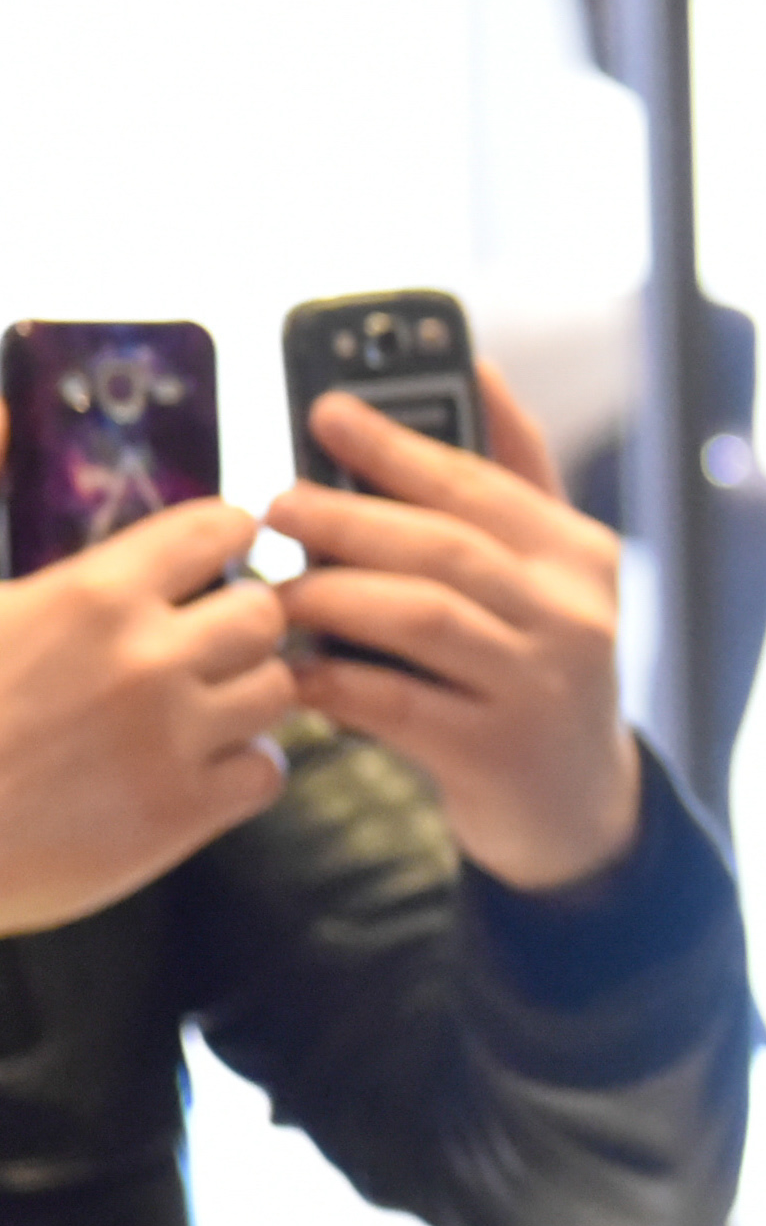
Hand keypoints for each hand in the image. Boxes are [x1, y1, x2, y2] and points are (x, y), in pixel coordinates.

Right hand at [0, 428, 295, 934]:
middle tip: (202, 645)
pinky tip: (193, 773)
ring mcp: (170, 739)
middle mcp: (147, 659)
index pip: (217, 529)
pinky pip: (268, 772)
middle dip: (239, 624)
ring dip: (245, 695)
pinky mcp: (178, 816)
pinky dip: (240, 772)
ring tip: (195, 709)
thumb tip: (10, 409)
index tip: (213, 558)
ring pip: (279, 689)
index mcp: (91, 595)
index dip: (222, 540)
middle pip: (265, 611)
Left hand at [264, 365, 637, 895]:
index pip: (483, 482)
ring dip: (333, 595)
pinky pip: (396, 702)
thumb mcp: (551, 575)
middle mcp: (574, 612)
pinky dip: (335, 681)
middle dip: (349, 516)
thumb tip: (475, 365)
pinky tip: (294, 672)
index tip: (325, 411)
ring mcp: (539, 684)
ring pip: (420, 616)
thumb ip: (513, 480)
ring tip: (276, 588)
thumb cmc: (537, 668)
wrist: (580, 806)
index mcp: (581, 553)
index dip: (400, 442)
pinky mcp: (495, 751)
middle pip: (445, 545)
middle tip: (276, 504)